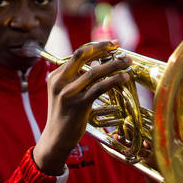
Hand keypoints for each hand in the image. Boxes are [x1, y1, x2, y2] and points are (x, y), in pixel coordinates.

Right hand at [33, 40, 131, 174]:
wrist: (55, 139)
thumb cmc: (65, 116)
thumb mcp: (65, 93)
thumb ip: (75, 79)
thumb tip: (97, 65)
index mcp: (56, 76)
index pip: (77, 54)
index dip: (96, 46)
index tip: (111, 43)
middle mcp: (60, 81)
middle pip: (82, 55)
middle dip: (102, 47)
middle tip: (118, 44)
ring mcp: (68, 93)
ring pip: (94, 71)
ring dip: (113, 64)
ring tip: (127, 61)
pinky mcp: (78, 104)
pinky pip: (99, 88)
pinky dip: (113, 80)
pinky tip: (124, 77)